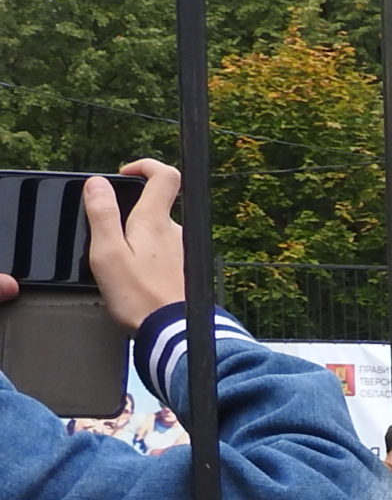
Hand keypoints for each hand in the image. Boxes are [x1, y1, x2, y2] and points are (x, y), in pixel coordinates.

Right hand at [83, 161, 186, 329]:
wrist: (172, 333)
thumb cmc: (138, 296)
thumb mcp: (107, 252)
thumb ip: (102, 214)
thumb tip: (98, 183)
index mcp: (156, 221)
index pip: (166, 175)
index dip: (146, 166)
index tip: (125, 174)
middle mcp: (176, 232)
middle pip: (157, 204)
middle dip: (130, 208)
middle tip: (108, 228)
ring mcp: (183, 251)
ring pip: (158, 229)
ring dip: (137, 236)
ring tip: (119, 258)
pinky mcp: (185, 270)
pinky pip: (163, 251)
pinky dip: (147, 254)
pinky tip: (135, 275)